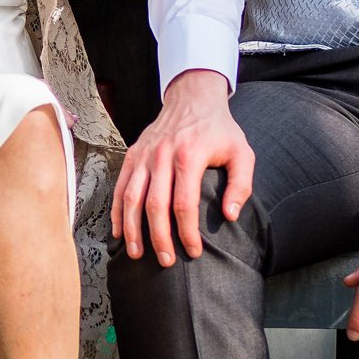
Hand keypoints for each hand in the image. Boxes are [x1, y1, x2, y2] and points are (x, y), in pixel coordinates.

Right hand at [111, 69, 253, 264]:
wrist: (192, 97)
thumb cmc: (219, 129)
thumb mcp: (242, 152)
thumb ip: (241, 185)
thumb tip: (229, 216)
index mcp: (189, 156)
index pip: (184, 203)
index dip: (187, 232)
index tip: (194, 252)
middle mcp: (161, 156)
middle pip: (154, 204)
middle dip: (158, 237)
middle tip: (166, 261)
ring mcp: (144, 155)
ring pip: (131, 197)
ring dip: (132, 228)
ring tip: (137, 254)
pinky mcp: (133, 154)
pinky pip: (120, 185)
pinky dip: (117, 210)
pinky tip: (120, 231)